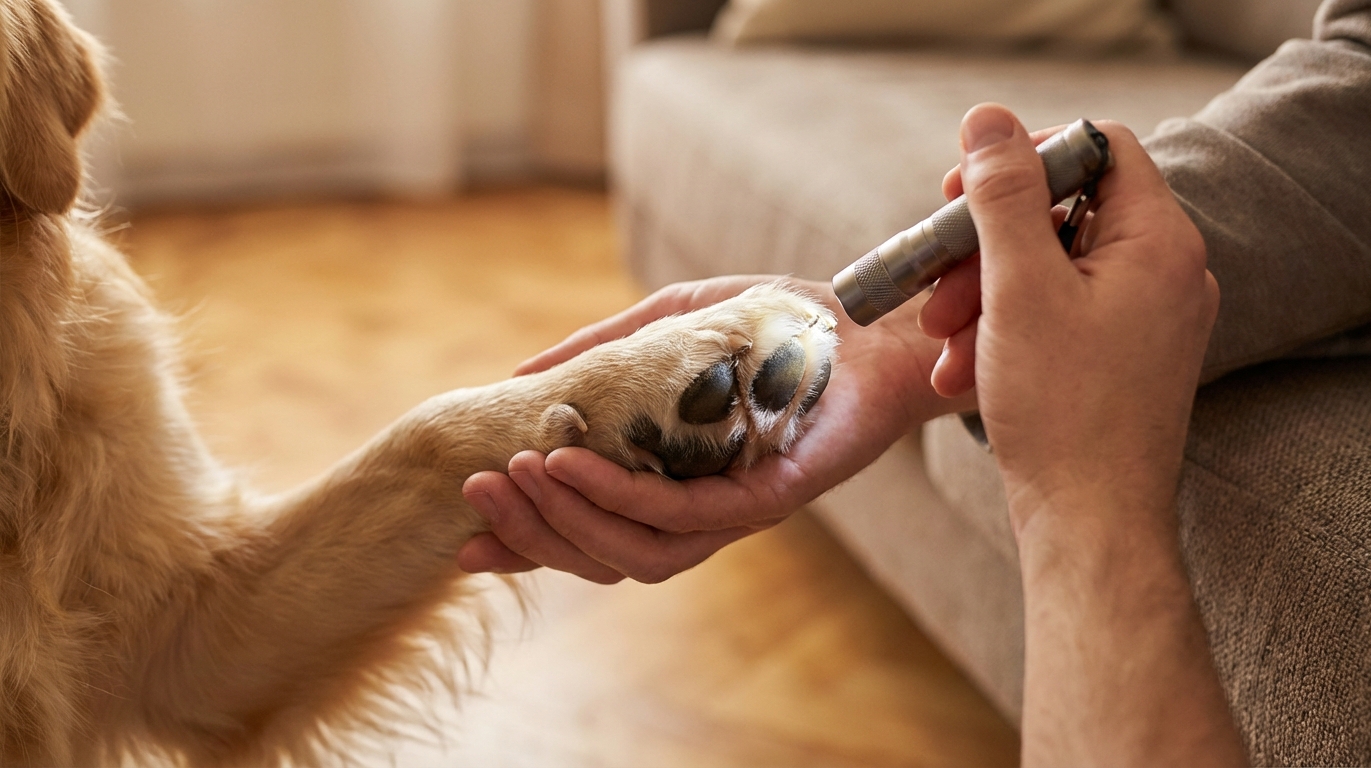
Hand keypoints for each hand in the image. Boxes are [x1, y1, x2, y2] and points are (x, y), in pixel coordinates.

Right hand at [457, 275, 973, 582]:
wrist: (873, 321)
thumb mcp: (671, 324)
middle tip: (476, 492)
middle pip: (602, 554)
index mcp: (675, 487)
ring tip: (522, 474)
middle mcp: (702, 513)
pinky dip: (621, 497)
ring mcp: (736, 513)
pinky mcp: (770, 498)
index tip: (466, 535)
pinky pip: (684, 515)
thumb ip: (603, 353)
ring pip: (636, 549)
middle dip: (532, 531)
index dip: (528, 543)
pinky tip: (576, 464)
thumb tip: (518, 379)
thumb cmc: (776, 326)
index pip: (591, 534)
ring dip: (568, 520)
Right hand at [919, 104, 1218, 536]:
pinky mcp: (1122, 358)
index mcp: (1159, 242)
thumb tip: (988, 120)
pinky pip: (1057, 318)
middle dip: (986, 246)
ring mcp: (1148, 319)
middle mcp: (1166, 273)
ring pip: (1051, 271)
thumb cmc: (1063, 410)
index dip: (1024, 156)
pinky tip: (962, 374)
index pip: (1098, 149)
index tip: (962, 191)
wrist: (1090, 524)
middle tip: (936, 280)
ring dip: (984, 295)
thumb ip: (1004, 197)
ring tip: (942, 339)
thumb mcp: (1019, 288)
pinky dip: (1005, 333)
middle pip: (1064, 214)